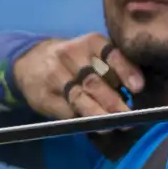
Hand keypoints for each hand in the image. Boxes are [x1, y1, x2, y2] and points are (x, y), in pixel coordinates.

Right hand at [12, 33, 144, 118]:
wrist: (29, 61)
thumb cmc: (74, 60)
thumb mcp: (92, 52)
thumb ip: (112, 66)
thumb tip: (137, 91)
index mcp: (90, 42)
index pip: (111, 54)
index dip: (125, 71)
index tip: (138, 88)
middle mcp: (71, 55)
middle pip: (94, 81)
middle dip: (113, 101)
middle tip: (129, 116)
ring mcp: (54, 75)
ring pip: (79, 98)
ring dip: (98, 114)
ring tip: (112, 125)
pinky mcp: (43, 95)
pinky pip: (65, 110)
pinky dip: (81, 119)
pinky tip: (93, 126)